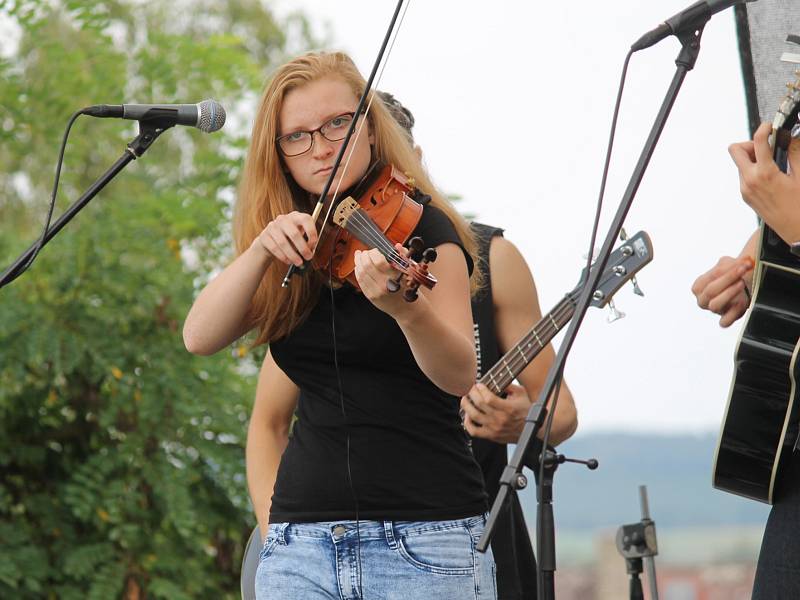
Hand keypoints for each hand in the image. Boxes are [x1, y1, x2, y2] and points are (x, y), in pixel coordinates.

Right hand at [254, 211, 317, 265]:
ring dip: (293, 255)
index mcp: (296, 216)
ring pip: (283, 243)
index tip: (313, 245)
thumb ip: (307, 243)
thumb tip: (310, 252)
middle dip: (303, 248)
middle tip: (308, 257)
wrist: (270, 241)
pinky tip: (288, 261)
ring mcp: (272, 226)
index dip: (311, 232)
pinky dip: (283, 256)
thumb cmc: (289, 239)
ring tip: (298, 262)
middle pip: (294, 233)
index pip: (306, 219)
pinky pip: (274, 248)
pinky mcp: (264, 236)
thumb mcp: (300, 237)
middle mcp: (283, 219)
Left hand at [353, 244, 414, 317]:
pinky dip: (358, 272)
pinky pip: (360, 281)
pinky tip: (359, 267)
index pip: (379, 261)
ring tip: (359, 257)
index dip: (374, 253)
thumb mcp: (410, 271)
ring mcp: (376, 291)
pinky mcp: (371, 296)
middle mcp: (385, 284)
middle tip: (365, 252)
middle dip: (363, 256)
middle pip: (367, 266)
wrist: (407, 309)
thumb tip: (397, 246)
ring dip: (358, 262)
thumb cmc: (409, 288)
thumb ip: (403, 257)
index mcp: (396, 276)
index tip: (375, 250)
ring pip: (361, 273)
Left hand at [460, 383, 530, 443]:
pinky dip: (467, 423)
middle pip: (479, 404)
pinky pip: (474, 431)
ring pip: (474, 416)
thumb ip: (509, 385)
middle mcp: (500, 419)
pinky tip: (467, 416)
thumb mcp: (521, 393)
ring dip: (466, 405)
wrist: (531, 430)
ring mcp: (494, 429)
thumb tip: (495, 379)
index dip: (481, 390)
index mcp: (509, 408)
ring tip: (465, 399)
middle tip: (470, 389)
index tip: (479, 385)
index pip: (489, 398)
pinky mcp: (491, 436)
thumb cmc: (525, 410)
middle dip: (471, 394)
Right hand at [691, 255, 752, 326]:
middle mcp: (703, 300)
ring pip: (715, 305)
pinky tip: (741, 303)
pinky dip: (732, 314)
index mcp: (698, 287)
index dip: (726, 271)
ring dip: (729, 293)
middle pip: (711, 291)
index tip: (742, 264)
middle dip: (729, 278)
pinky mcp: (725, 319)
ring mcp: (714, 310)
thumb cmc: (730, 275)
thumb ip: (732, 263)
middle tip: (743, 270)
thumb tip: (745, 261)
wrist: (742, 284)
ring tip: (741, 283)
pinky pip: (724, 322)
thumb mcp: (727, 264)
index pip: (709, 278)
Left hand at [729, 122, 799, 244]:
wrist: (796, 231)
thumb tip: (790, 137)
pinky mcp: (746, 196)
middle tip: (767, 147)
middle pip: (735, 150)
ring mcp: (745, 190)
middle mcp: (749, 181)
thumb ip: (794, 153)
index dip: (764, 128)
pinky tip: (772, 175)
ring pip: (740, 163)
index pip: (757, 141)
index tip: (771, 126)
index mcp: (764, 174)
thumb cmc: (799, 207)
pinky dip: (755, 169)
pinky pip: (745, 175)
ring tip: (774, 163)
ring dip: (754, 157)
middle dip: (750, 143)